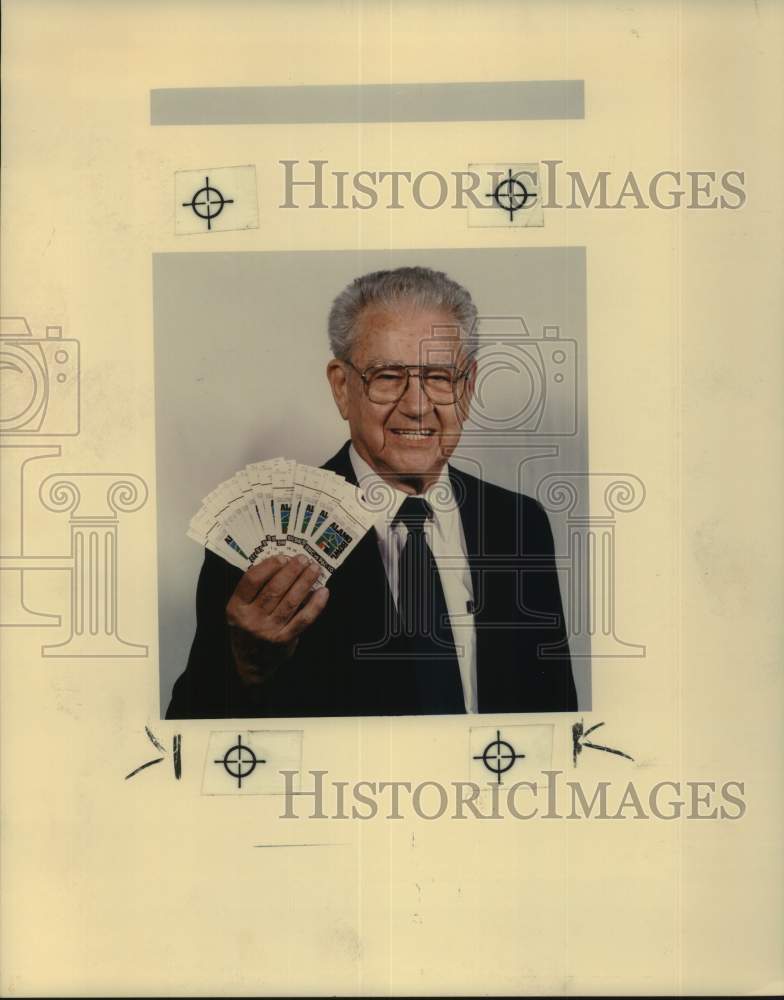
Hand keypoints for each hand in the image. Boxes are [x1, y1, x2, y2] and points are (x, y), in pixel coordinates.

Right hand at [225, 554, 329, 684]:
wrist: (251, 664)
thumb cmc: (247, 631)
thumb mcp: (240, 611)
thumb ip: (254, 592)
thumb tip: (282, 565)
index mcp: (236, 608)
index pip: (251, 581)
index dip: (268, 566)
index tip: (282, 557)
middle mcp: (251, 620)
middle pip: (274, 589)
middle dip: (291, 571)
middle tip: (303, 559)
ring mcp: (268, 631)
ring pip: (290, 601)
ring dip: (305, 582)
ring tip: (314, 569)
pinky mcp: (285, 640)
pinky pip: (304, 619)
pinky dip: (315, 605)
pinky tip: (323, 592)